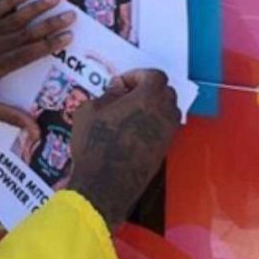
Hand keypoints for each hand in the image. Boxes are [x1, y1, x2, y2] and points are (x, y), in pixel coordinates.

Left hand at [0, 0, 74, 131]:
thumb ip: (9, 117)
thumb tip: (34, 132)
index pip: (29, 54)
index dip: (50, 45)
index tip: (69, 37)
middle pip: (26, 33)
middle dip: (50, 23)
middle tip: (72, 14)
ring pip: (14, 18)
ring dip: (36, 7)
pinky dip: (10, 1)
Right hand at [67, 69, 180, 230]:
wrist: (105, 183)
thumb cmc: (94, 142)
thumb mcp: (89, 110)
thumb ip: (108, 94)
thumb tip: (118, 88)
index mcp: (148, 98)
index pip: (155, 75)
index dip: (137, 75)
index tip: (120, 84)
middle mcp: (164, 113)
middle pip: (166, 91)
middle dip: (148, 89)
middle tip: (126, 96)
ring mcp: (167, 134)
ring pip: (168, 110)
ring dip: (153, 107)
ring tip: (130, 113)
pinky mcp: (164, 150)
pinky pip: (164, 128)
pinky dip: (153, 124)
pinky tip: (132, 131)